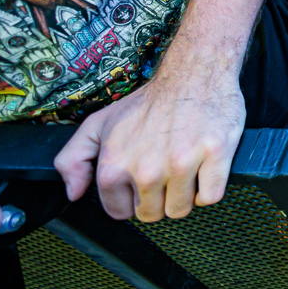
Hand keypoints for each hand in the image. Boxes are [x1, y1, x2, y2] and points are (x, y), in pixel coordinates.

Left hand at [54, 66, 244, 221]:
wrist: (192, 73)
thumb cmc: (148, 102)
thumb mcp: (98, 124)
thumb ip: (72, 159)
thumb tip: (74, 193)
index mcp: (115, 166)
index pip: (120, 212)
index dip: (131, 198)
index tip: (141, 181)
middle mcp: (147, 169)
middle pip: (153, 214)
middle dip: (158, 199)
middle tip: (165, 172)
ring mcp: (182, 163)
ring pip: (182, 209)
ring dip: (184, 195)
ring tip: (184, 170)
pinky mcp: (215, 154)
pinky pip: (211, 196)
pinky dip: (209, 188)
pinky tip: (203, 169)